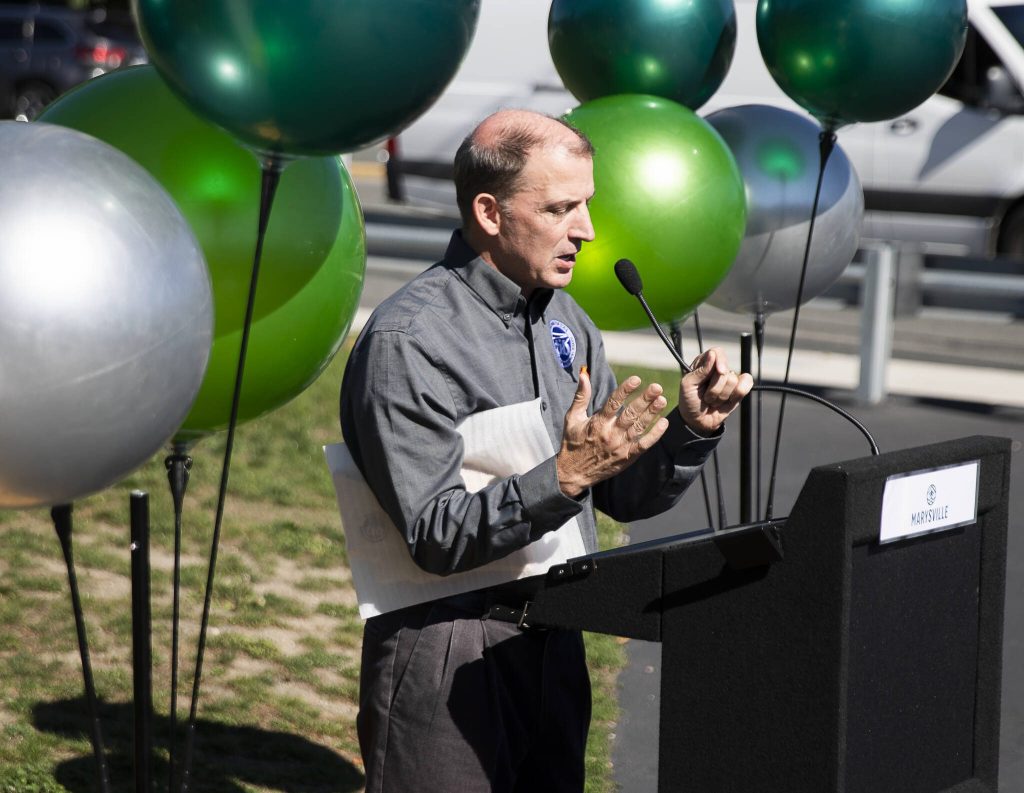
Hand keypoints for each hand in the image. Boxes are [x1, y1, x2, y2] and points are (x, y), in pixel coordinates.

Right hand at [556, 369, 669, 497]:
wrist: (574, 473)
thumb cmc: (572, 442)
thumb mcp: (572, 418)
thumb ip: (580, 396)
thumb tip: (584, 374)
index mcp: (597, 423)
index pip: (613, 403)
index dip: (625, 390)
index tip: (636, 379)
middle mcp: (610, 434)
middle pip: (630, 414)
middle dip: (644, 400)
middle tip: (657, 387)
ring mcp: (620, 446)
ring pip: (639, 427)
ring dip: (652, 413)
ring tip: (662, 400)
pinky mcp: (627, 457)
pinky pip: (644, 444)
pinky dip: (655, 434)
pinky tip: (663, 422)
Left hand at [678, 347, 752, 434]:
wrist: (697, 421)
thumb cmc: (689, 401)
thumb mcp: (688, 385)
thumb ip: (700, 370)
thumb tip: (712, 354)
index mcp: (703, 363)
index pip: (717, 352)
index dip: (720, 361)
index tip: (720, 372)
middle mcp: (717, 369)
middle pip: (726, 370)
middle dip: (715, 388)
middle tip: (705, 396)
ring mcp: (729, 379)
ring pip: (734, 381)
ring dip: (721, 396)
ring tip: (712, 401)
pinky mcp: (738, 389)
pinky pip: (747, 385)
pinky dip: (736, 395)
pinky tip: (727, 401)